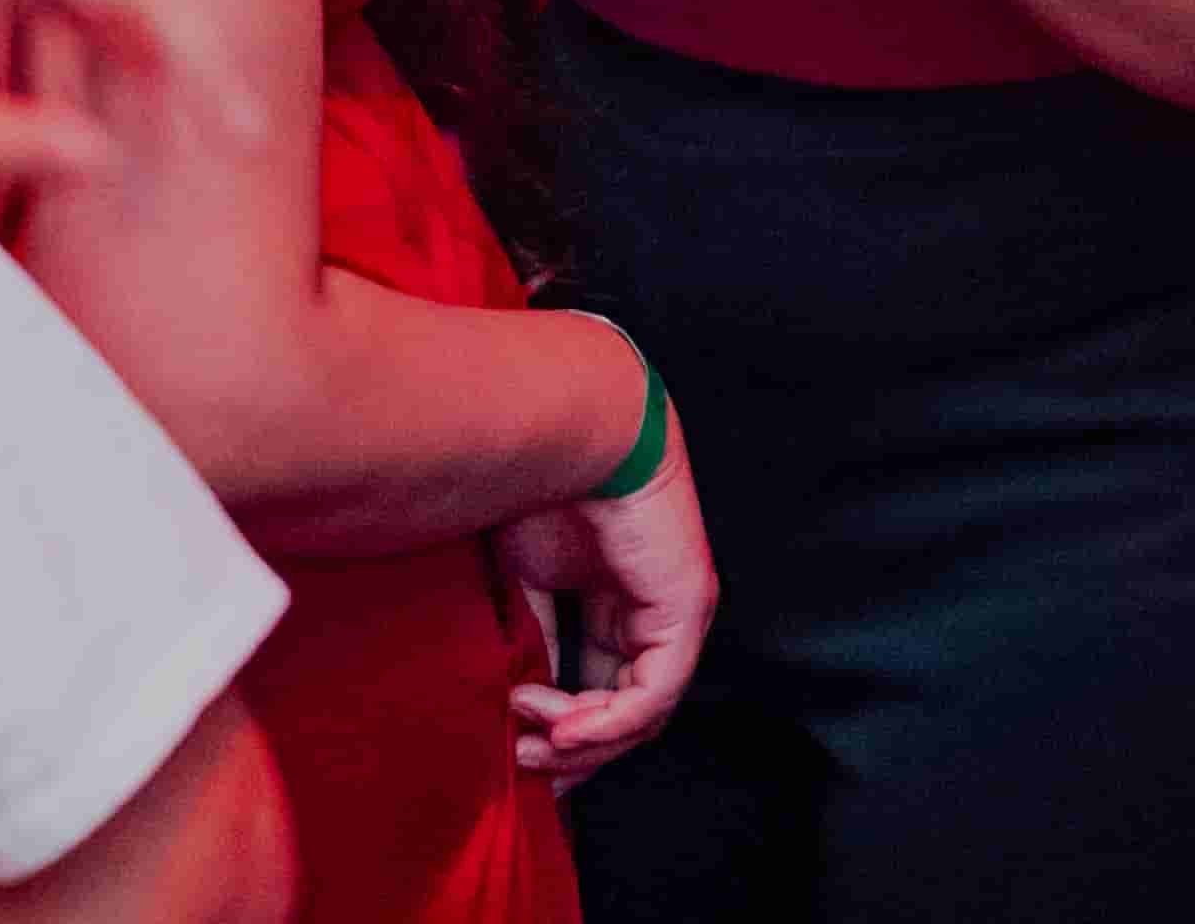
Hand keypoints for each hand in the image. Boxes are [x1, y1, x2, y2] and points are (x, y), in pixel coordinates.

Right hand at [497, 408, 716, 789]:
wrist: (570, 429)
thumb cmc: (540, 482)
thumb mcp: (523, 576)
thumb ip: (529, 633)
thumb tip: (510, 696)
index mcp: (614, 597)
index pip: (598, 684)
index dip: (560, 728)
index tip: (515, 754)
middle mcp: (650, 610)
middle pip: (623, 711)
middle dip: (572, 749)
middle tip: (524, 765)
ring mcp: (674, 614)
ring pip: (639, 713)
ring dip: (582, 740)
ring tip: (531, 738)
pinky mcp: (684, 613)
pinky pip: (650, 695)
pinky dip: (606, 724)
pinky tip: (562, 729)